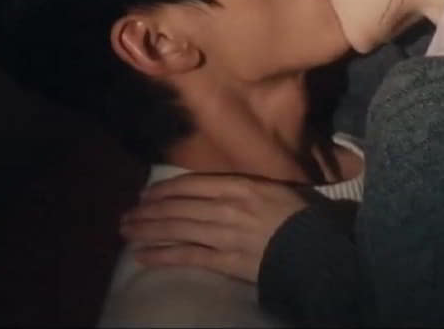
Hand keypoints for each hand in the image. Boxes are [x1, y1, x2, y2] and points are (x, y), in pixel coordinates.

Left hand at [118, 173, 310, 283]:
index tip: (147, 194)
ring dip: (147, 229)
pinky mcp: (225, 259)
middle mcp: (226, 205)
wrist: (318, 251)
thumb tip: (222, 190)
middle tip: (126, 215)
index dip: (165, 189)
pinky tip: (142, 256)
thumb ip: (247, 187)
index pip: (192, 184)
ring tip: (126, 231)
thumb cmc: (302, 218)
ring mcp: (224, 233)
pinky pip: (187, 255)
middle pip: (177, 206)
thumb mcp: (276, 189)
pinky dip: (162, 255)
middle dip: (148, 211)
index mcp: (240, 184)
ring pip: (176, 228)